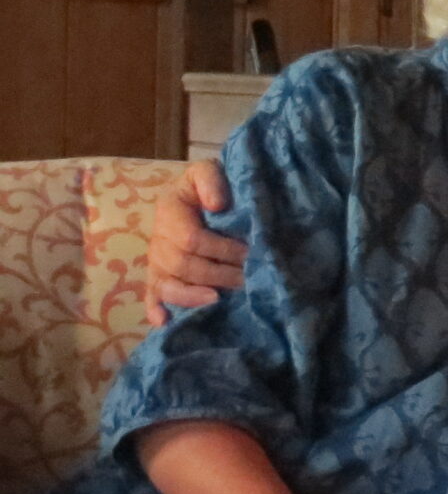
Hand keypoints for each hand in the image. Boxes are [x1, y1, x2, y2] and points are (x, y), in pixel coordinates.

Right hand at [147, 160, 244, 326]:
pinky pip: (152, 295)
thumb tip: (217, 205)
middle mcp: (158, 239)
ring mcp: (156, 261)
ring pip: (167, 284)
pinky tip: (165, 323)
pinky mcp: (158, 276)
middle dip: (217, 275)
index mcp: (169, 210)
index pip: (192, 239)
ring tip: (217, 299)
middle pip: (182, 265)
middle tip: (246, 280)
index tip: (249, 254)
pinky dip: (155, 310)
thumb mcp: (208, 171)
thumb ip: (210, 180)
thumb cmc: (210, 185)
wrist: (202, 193)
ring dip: (193, 295)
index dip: (221, 249)